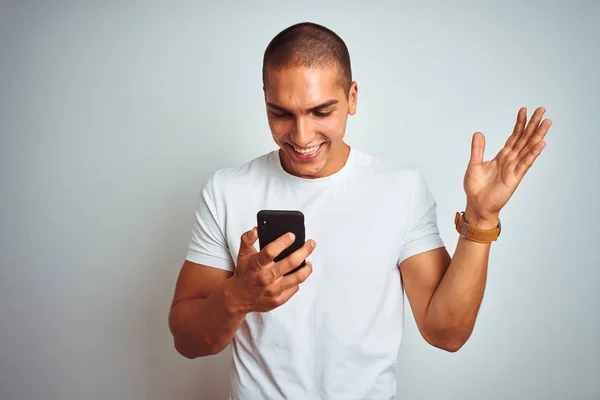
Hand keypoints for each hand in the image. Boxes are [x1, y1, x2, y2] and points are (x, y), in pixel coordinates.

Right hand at [230, 227, 315, 312]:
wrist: (238, 298)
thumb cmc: (244, 273)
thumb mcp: (242, 254)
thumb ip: (248, 238)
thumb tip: (257, 229)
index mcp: (256, 264)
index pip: (271, 251)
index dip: (284, 241)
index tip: (292, 235)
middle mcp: (265, 277)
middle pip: (291, 262)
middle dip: (305, 250)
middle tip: (311, 243)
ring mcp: (273, 290)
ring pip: (298, 277)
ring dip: (307, 268)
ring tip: (309, 262)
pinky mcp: (278, 300)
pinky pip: (294, 288)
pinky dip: (298, 280)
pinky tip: (298, 275)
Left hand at [463, 107, 551, 227]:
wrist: (477, 205)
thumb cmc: (475, 187)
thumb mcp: (474, 164)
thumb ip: (478, 149)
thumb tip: (478, 133)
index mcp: (502, 156)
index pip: (514, 136)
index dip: (519, 123)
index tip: (524, 110)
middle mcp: (510, 160)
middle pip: (525, 139)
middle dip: (533, 124)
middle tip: (542, 110)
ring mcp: (514, 168)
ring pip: (528, 148)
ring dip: (537, 135)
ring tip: (546, 123)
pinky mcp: (514, 178)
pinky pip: (525, 163)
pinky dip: (533, 153)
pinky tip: (540, 143)